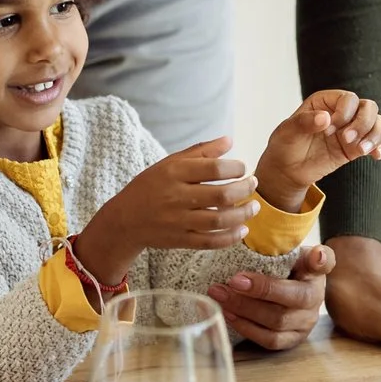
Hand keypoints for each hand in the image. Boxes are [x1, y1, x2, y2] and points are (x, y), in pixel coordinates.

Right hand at [71, 138, 261, 282]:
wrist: (125, 220)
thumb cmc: (151, 186)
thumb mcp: (170, 163)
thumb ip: (201, 151)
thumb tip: (230, 140)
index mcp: (174, 173)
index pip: (213, 168)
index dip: (235, 167)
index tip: (243, 168)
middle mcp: (176, 197)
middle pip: (220, 195)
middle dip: (244, 189)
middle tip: (254, 184)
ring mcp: (178, 221)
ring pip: (218, 220)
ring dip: (243, 214)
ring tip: (255, 207)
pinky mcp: (180, 240)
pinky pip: (210, 241)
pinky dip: (230, 237)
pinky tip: (242, 229)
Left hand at [210, 243, 331, 349]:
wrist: (288, 287)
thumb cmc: (284, 266)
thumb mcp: (290, 251)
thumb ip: (293, 247)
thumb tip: (317, 253)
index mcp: (316, 275)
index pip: (320, 267)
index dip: (316, 262)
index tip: (311, 255)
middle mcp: (315, 302)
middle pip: (289, 301)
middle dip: (255, 293)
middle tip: (229, 282)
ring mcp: (304, 325)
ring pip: (275, 324)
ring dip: (244, 310)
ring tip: (220, 296)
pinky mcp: (290, 340)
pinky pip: (268, 340)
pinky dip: (246, 327)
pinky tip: (228, 314)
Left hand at [256, 91, 380, 211]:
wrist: (286, 170)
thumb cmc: (284, 145)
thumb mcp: (287, 132)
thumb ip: (304, 122)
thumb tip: (325, 118)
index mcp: (325, 102)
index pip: (348, 98)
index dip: (345, 112)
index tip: (330, 128)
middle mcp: (341, 113)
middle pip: (369, 108)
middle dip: (363, 123)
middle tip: (346, 139)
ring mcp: (350, 130)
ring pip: (377, 123)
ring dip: (374, 136)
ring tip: (360, 151)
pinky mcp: (355, 148)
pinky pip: (376, 144)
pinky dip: (380, 148)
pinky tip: (376, 156)